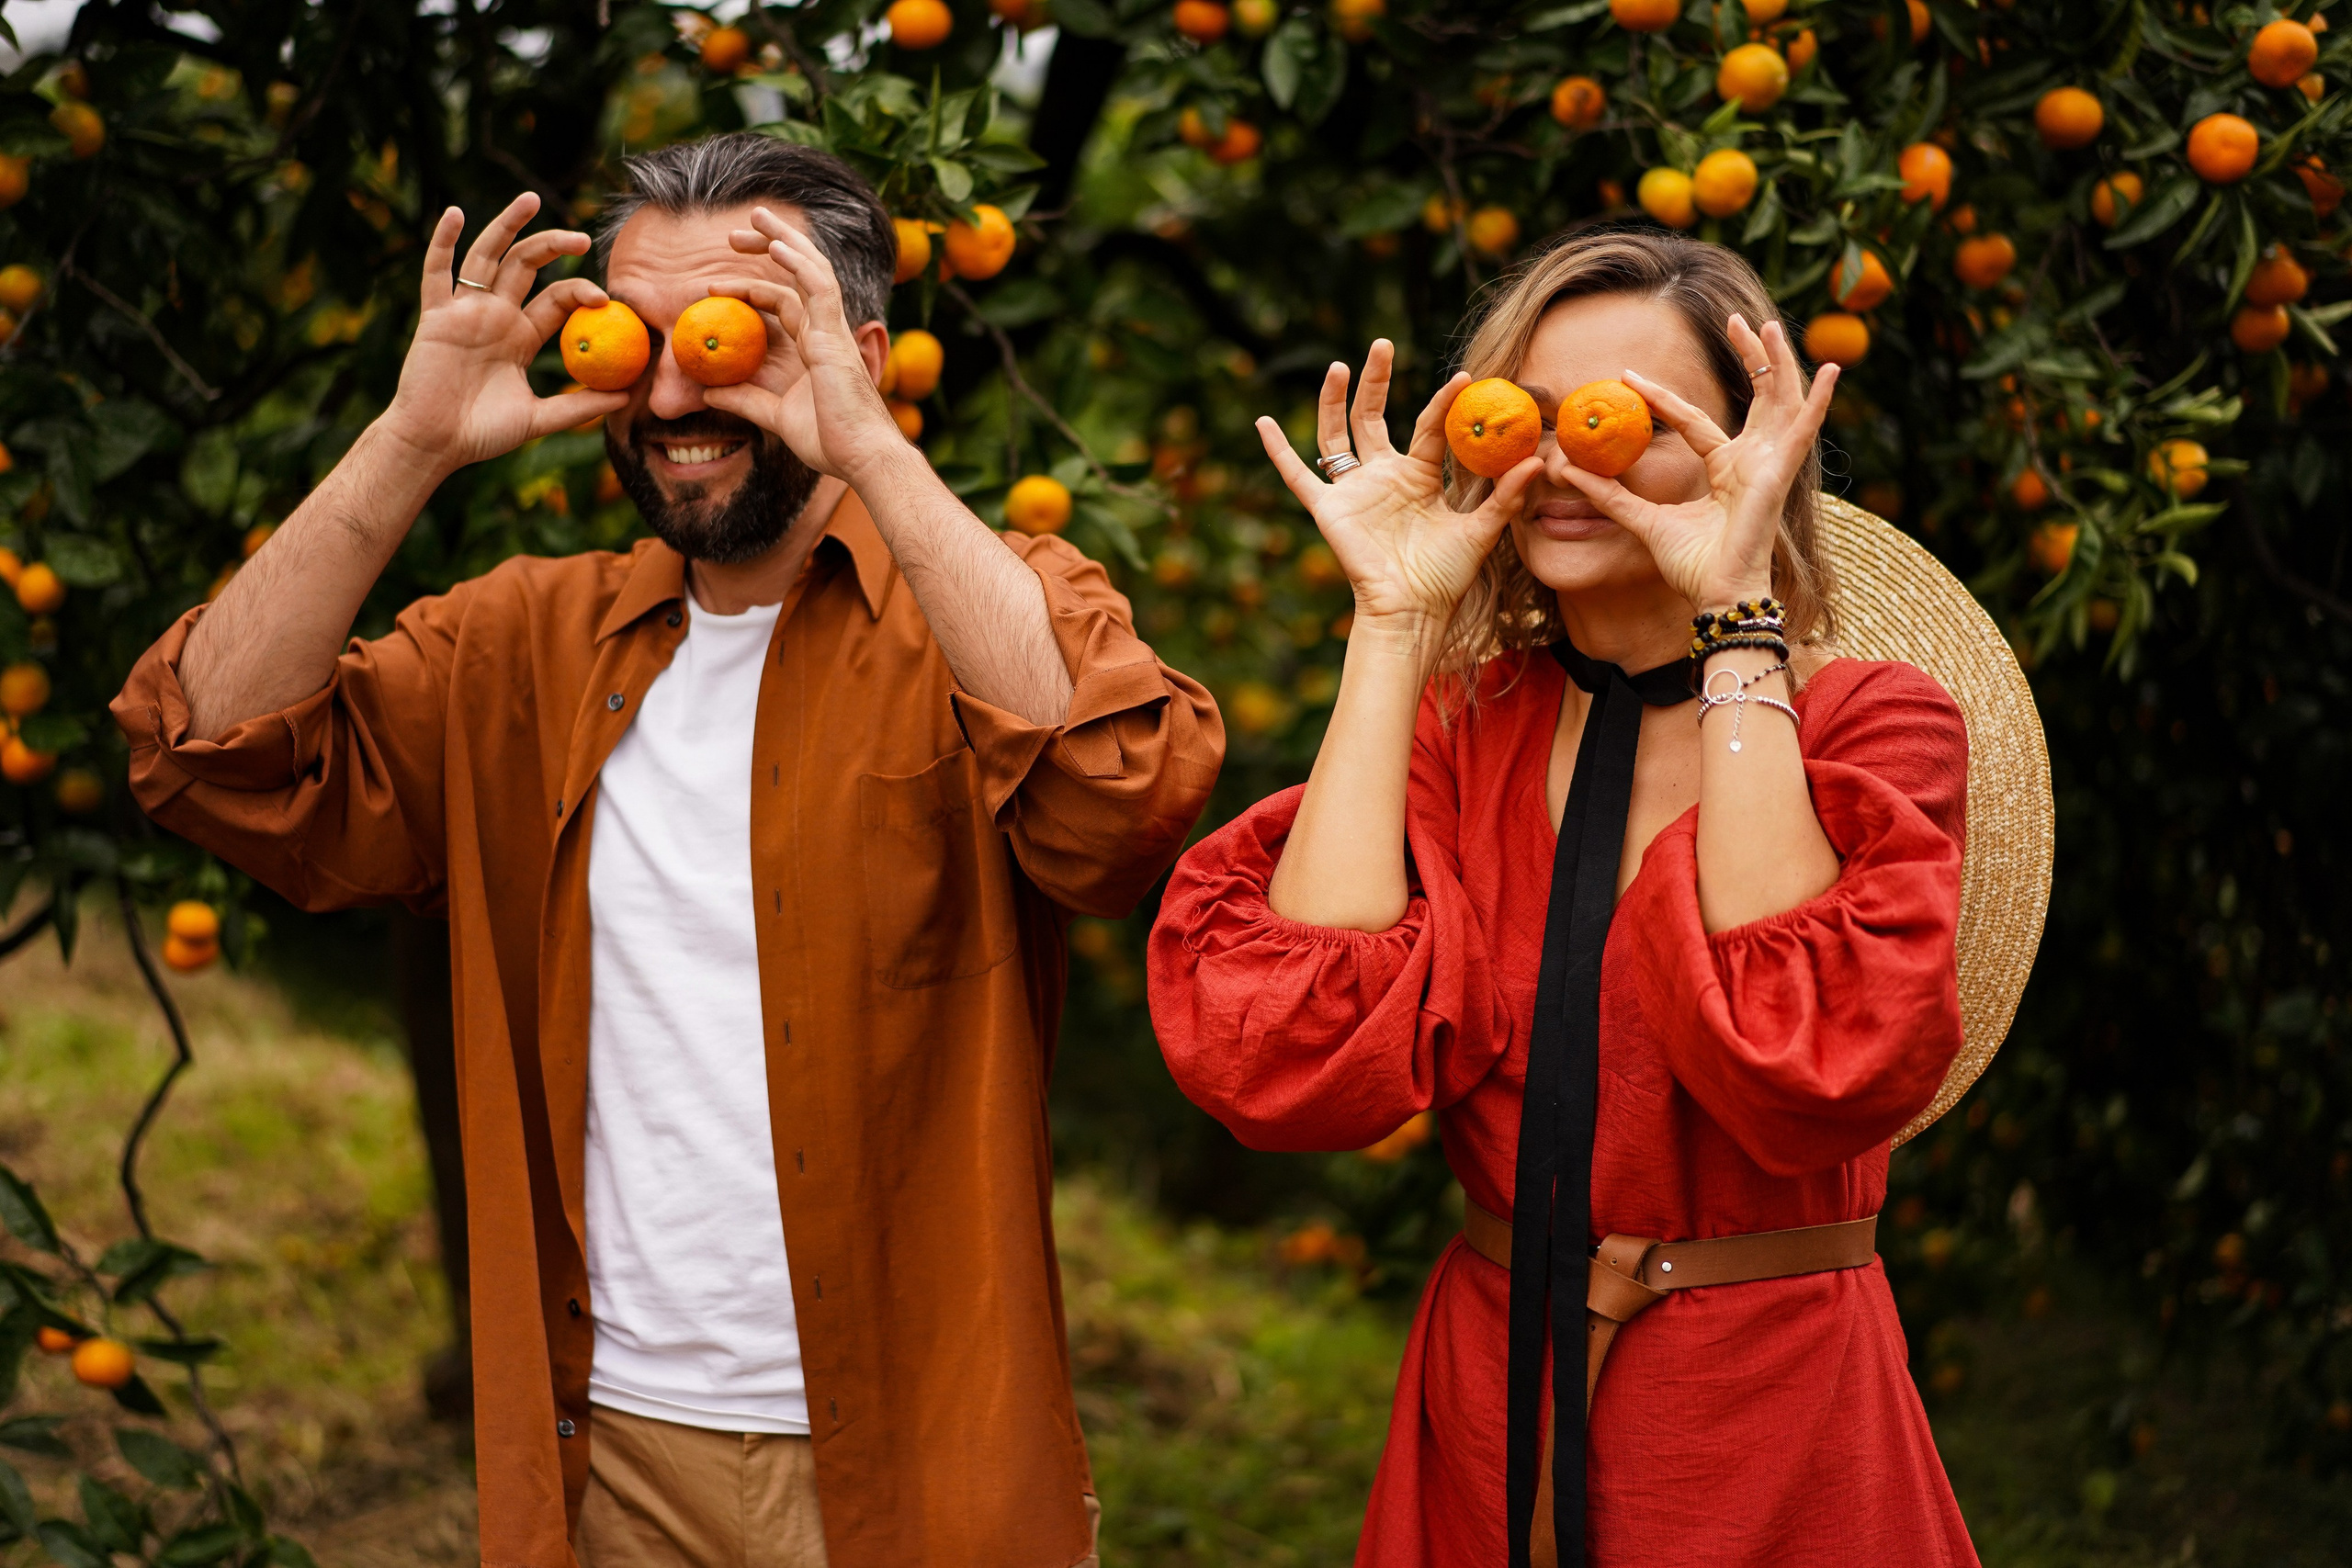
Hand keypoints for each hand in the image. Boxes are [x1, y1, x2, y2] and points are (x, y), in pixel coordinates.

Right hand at [379, 193, 628, 475]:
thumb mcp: (538, 419)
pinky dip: (443, 242)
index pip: (556, 299)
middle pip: (526, 267)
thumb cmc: (482, 433)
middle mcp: (495, 316)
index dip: (579, 291)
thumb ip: (578, 407)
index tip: (605, 296)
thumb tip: (627, 399)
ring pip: (487, 257)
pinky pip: (436, 273)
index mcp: (521, 336)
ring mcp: (465, 312)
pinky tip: (455, 214)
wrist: (436, 444)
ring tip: (530, 199)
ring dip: (506, 226)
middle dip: (552, 246)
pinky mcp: (436, 316)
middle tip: (581, 237)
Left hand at [703, 207, 895, 479]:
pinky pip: (818, 289)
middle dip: (771, 247)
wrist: (861, 458)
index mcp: (817, 347)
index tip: (714, 286)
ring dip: (783, 240)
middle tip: (735, 233)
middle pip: (800, 274)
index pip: (785, 301)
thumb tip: (707, 392)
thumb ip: (744, 400)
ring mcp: (833, 332)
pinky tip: (776, 247)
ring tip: (756, 217)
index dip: (752, 287)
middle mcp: (827, 332)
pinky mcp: (835, 338)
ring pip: (812, 270)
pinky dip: (798, 264)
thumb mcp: (775, 417)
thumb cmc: (830, 442)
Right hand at [1256, 340, 1541, 652]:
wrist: (1411, 611)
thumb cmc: (1445, 578)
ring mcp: (1353, 491)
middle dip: (1375, 381)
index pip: (1429, 428)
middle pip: (1372, 417)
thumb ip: (1506, 497)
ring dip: (1333, 401)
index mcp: (1418, 477)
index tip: (1464, 377)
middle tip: (1381, 344)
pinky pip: (1297, 476)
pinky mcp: (1328, 509)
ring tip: (1338, 365)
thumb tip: (1539, 462)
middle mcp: (1382, 477)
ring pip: (1336, 435)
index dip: (1444, 403)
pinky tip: (1262, 423)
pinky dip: (1278, 451)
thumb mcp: (1481, 533)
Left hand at [1557, 314, 1836, 610]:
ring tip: (1765, 323)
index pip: (1694, 421)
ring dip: (1777, 360)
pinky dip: (1820, 400)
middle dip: (1749, 356)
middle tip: (1737, 318)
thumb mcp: (1642, 520)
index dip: (1664, 397)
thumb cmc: (1691, 566)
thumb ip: (1610, 495)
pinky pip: (1805, 430)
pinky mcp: (1780, 473)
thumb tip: (1567, 469)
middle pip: (1756, 396)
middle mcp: (1752, 461)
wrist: (1715, 595)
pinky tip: (1833, 368)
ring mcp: (1770, 464)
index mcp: (1725, 470)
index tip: (1629, 375)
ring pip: (1780, 399)